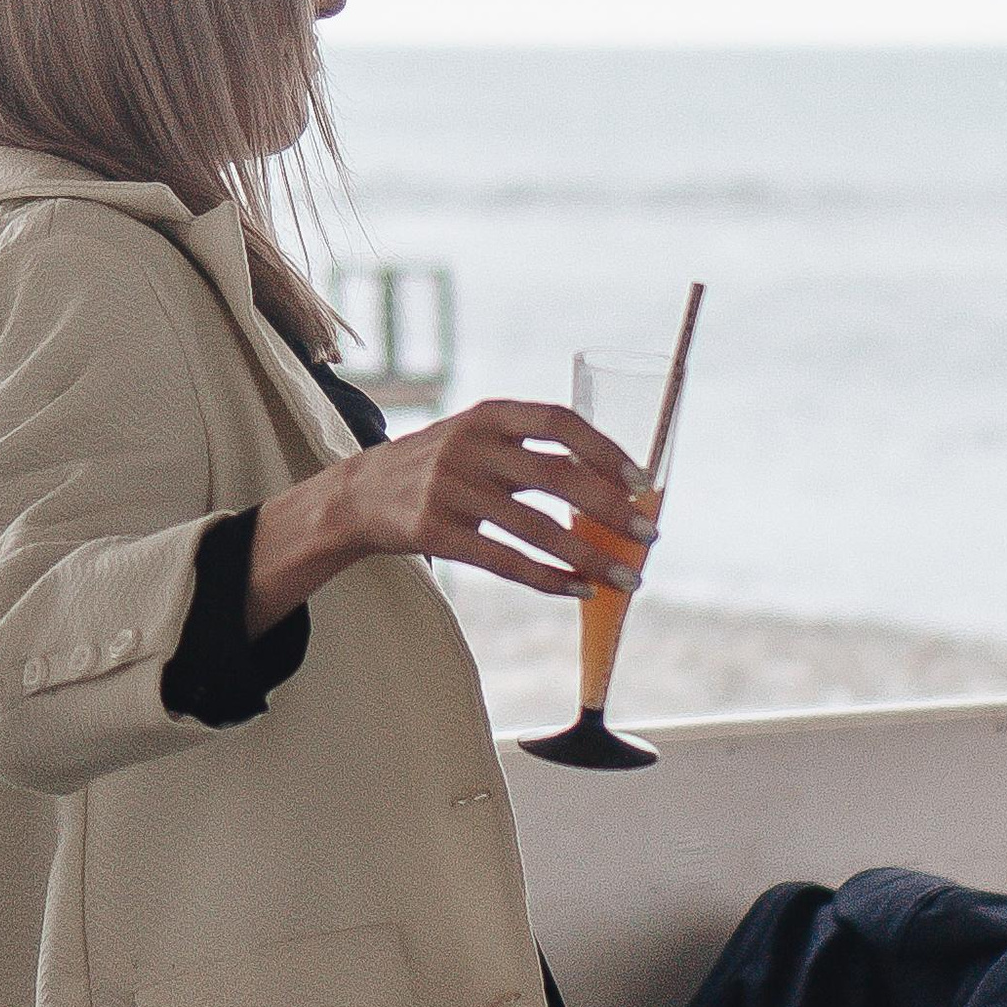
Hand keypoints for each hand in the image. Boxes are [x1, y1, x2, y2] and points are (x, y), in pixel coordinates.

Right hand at [247, 401, 656, 630]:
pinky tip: (581, 590)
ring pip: (535, 529)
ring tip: (628, 578)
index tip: (643, 481)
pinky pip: (505, 561)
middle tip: (648, 536)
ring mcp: (449, 490)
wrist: (358, 494)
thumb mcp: (477, 439)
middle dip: (610, 510)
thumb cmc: (440, 467)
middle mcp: (469, 446)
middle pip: (555, 477)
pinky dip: (549, 579)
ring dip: (590, 557)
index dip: (605, 450)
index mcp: (489, 415)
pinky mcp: (434, 532)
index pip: (558, 422)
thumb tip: (615, 489)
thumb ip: (532, 453)